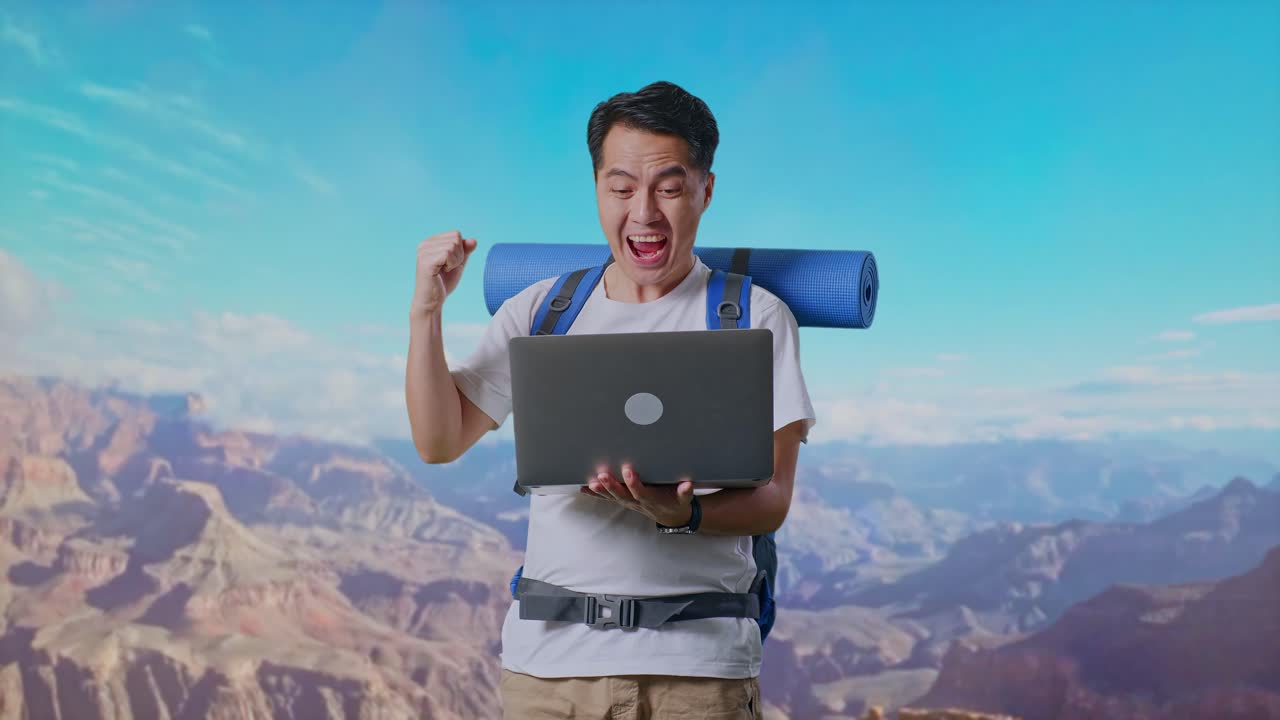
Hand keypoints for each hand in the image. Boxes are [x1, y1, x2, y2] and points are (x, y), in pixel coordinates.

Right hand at [413, 230, 477, 315]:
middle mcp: (424, 244)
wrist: (432, 302)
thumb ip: (465, 251)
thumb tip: (473, 241)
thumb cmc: (443, 283)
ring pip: (453, 245)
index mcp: (430, 242)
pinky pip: (448, 254)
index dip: (460, 250)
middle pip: (456, 237)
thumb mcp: (458, 264)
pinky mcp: (425, 261)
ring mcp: (423, 252)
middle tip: (447, 269)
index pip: (456, 234)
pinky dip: (451, 264)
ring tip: (444, 271)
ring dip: (455, 261)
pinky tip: (442, 272)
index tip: (449, 263)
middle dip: (458, 255)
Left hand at [580, 463, 694, 526]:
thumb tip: (687, 485)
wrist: (670, 516)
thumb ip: (685, 492)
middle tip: (602, 475)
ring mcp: (628, 502)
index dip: (633, 482)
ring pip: (612, 497)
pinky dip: (595, 493)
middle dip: (612, 486)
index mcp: (651, 499)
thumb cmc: (675, 502)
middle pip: (622, 495)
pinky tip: (584, 488)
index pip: (640, 491)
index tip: (628, 470)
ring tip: (591, 483)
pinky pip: (607, 498)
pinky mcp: (623, 500)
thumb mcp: (684, 499)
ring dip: (601, 491)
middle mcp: (637, 502)